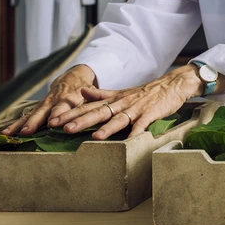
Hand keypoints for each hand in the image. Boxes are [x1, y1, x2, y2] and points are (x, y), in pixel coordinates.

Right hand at [2, 65, 96, 135]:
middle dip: (34, 122)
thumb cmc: (85, 89)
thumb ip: (91, 98)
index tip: (52, 123)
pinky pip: (26, 116)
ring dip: (20, 124)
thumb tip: (93, 99)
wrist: (73, 77)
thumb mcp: (91, 92)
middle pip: (43, 112)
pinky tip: (4, 131)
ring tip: (8, 133)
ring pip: (31, 114)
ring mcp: (44, 104)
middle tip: (26, 132)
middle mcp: (54, 101)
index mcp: (69, 98)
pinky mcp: (38, 108)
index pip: (62, 107)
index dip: (57, 114)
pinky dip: (16, 123)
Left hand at [51, 66, 202, 139]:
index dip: (70, 113)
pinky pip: (142, 124)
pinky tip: (130, 140)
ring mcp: (136, 109)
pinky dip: (136, 132)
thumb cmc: (145, 92)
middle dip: (81, 120)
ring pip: (119, 119)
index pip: (87, 106)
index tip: (52, 121)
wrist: (171, 85)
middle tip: (63, 128)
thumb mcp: (121, 92)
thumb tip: (81, 91)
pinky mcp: (151, 114)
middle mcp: (121, 104)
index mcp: (113, 100)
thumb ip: (101, 94)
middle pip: (99, 112)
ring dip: (107, 128)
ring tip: (94, 137)